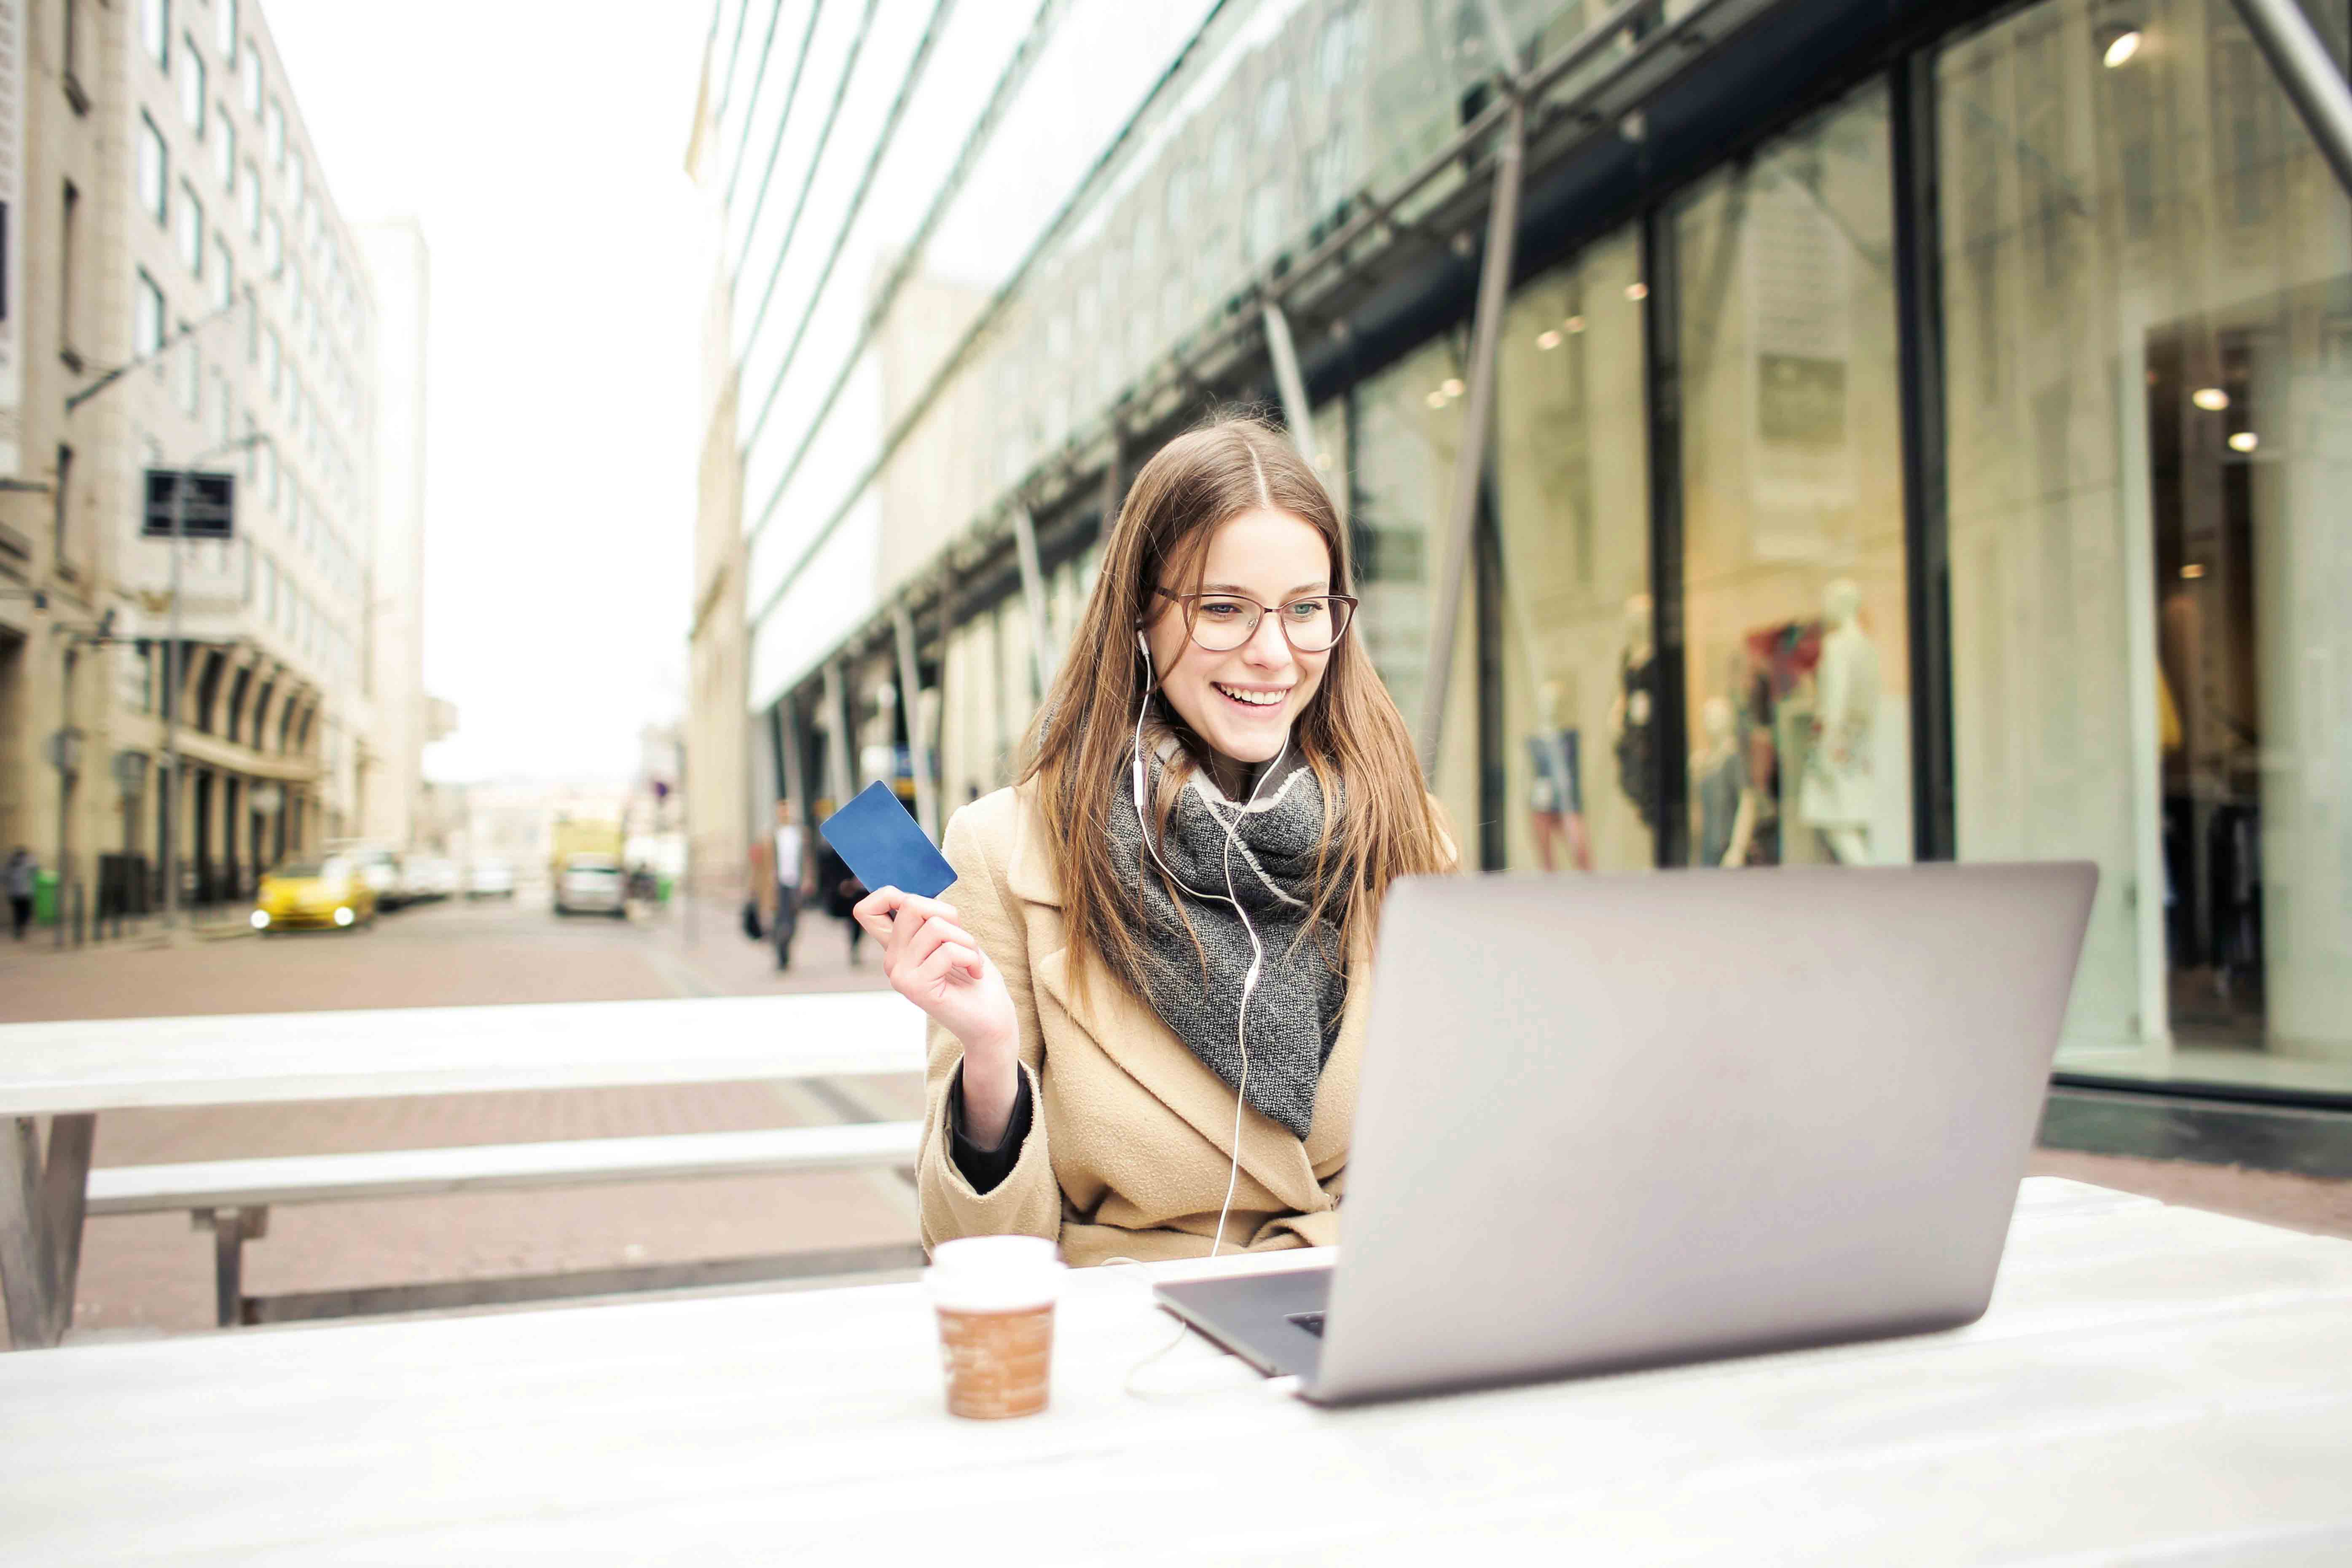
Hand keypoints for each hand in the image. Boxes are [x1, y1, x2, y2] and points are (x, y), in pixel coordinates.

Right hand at [854, 886, 1018, 1077]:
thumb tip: (911, 896)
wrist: (991, 1021)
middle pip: (911, 904)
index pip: (867, 910)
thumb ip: (929, 919)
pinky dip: (971, 957)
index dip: (889, 895)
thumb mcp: (951, 938)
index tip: (925, 912)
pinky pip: (947, 951)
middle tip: (962, 942)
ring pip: (934, 926)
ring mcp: (900, 975)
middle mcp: (892, 961)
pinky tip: (975, 973)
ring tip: (971, 961)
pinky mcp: (915, 988)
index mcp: (898, 948)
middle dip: (948, 914)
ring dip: (966, 940)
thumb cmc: (975, 977)